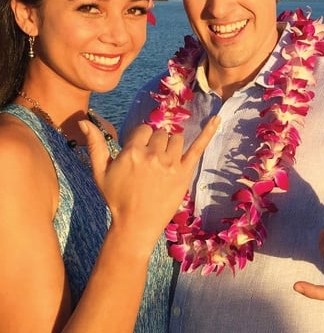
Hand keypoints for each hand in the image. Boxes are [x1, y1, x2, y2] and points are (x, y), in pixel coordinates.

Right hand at [82, 117, 218, 251]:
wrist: (135, 225)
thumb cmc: (116, 198)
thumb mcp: (100, 172)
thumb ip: (95, 145)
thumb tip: (84, 121)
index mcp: (132, 151)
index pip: (144, 129)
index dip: (142, 139)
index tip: (140, 153)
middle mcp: (153, 154)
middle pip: (161, 134)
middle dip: (156, 144)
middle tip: (151, 164)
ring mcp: (171, 163)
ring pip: (176, 139)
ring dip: (171, 146)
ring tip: (164, 163)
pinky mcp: (184, 172)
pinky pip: (198, 147)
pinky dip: (208, 132)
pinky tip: (218, 119)